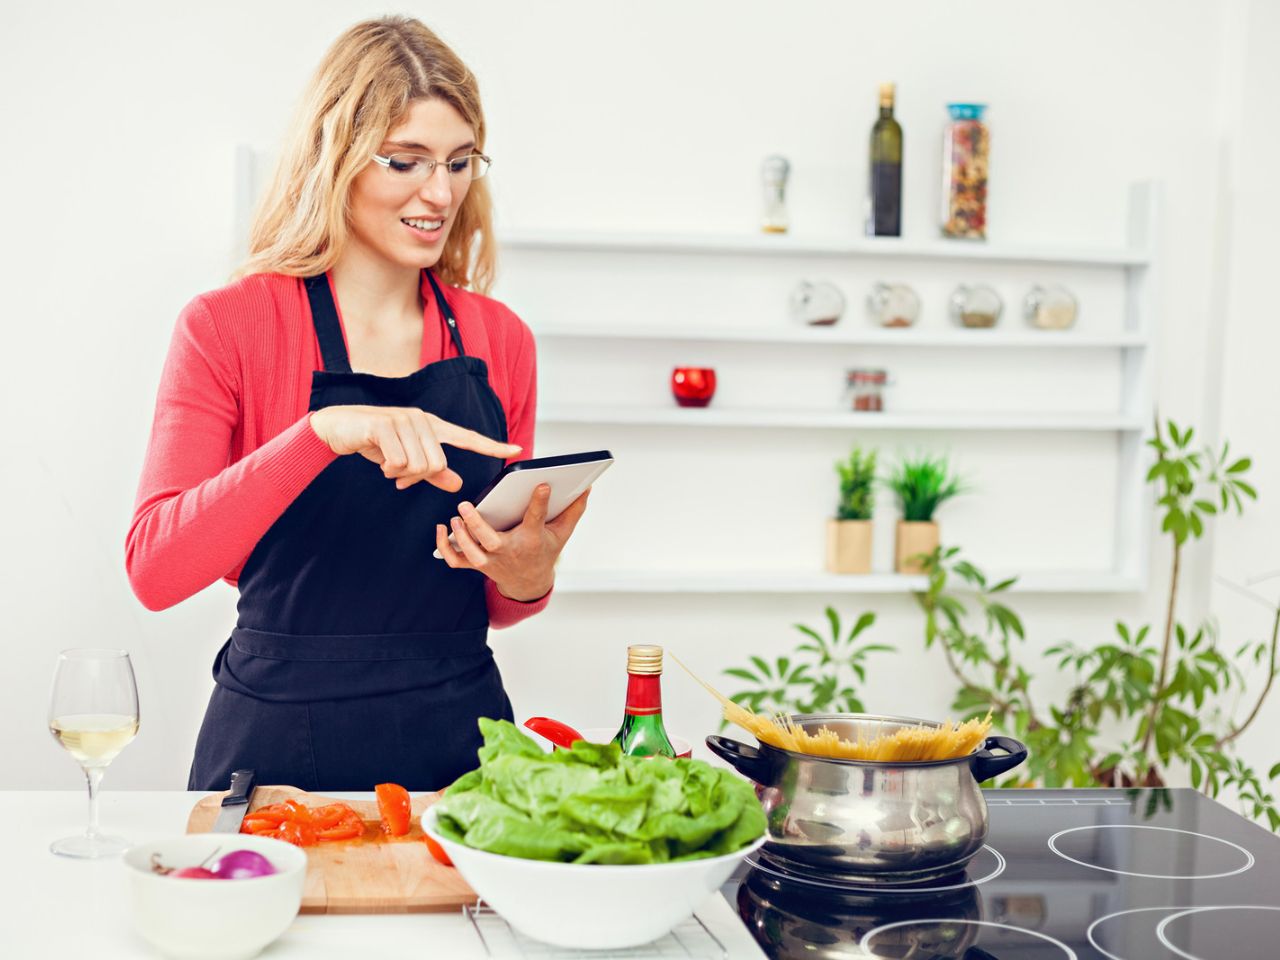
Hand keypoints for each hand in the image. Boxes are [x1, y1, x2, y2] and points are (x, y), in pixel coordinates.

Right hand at [309, 405, 520, 491]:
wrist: (338, 428)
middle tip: (398, 476)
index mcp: (433, 427)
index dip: (492, 446)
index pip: (468, 437)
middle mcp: (423, 420)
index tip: (517, 449)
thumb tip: (458, 484)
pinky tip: (379, 459)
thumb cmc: (375, 444)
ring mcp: (405, 420)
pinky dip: (388, 469)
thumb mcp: (406, 462)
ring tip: (387, 465)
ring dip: (400, 474)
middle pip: (437, 464)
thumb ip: (433, 473)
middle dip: (416, 478)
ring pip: (419, 465)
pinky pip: (399, 462)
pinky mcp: (386, 425)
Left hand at [435, 484, 590, 600]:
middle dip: (476, 525)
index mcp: (531, 540)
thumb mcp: (562, 533)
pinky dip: (446, 548)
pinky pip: (457, 560)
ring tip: (456, 516)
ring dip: (461, 536)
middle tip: (466, 506)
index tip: (542, 484)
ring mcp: (491, 561)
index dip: (540, 502)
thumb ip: (574, 510)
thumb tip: (587, 487)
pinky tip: (442, 529)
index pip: (536, 519)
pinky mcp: (478, 564)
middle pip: (490, 541)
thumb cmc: (544, 551)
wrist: (529, 583)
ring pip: (472, 552)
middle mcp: (509, 552)